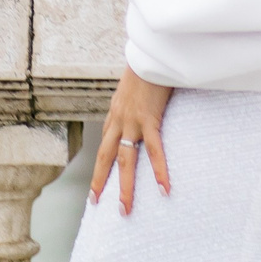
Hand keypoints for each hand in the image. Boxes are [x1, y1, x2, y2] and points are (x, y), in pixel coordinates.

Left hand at [90, 68, 172, 213]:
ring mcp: (131, 121)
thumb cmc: (146, 65)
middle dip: (100, 181)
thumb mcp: (134, 84)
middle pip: (106, 157)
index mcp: (115, 112)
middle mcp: (118, 120)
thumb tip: (144, 103)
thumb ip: (136, 98)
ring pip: (125, 161)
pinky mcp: (148, 119)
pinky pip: (154, 151)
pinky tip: (164, 189)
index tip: (99, 180)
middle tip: (96, 203)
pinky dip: (159, 171)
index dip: (102, 164)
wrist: (149, 51)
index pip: (106, 143)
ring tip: (125, 210)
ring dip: (124, 187)